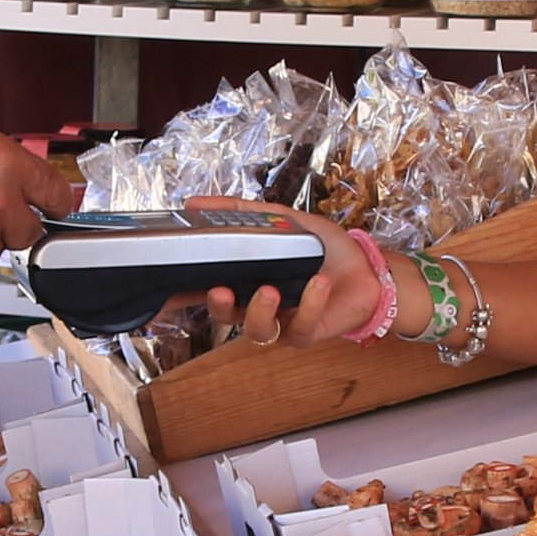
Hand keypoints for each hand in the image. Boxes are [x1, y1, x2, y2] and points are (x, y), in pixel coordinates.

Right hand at [189, 206, 376, 347]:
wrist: (367, 268)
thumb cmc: (323, 248)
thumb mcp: (280, 219)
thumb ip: (239, 212)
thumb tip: (194, 203)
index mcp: (245, 280)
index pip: (206, 288)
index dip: (184, 292)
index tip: (169, 284)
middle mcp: (257, 304)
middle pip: (224, 316)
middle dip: (219, 306)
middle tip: (221, 290)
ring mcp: (281, 321)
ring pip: (257, 331)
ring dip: (259, 310)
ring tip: (270, 290)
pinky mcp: (307, 332)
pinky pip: (301, 324)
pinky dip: (310, 302)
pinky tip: (319, 283)